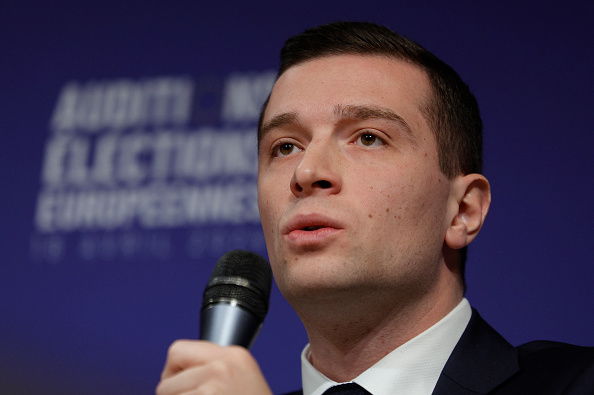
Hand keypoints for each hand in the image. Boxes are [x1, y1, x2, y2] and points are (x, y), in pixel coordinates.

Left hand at [156, 340, 272, 394]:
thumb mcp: (243, 380)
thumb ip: (215, 368)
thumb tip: (179, 371)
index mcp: (234, 355)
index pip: (178, 350)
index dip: (174, 372)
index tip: (182, 385)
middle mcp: (223, 365)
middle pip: (167, 378)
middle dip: (173, 394)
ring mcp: (213, 385)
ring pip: (166, 394)